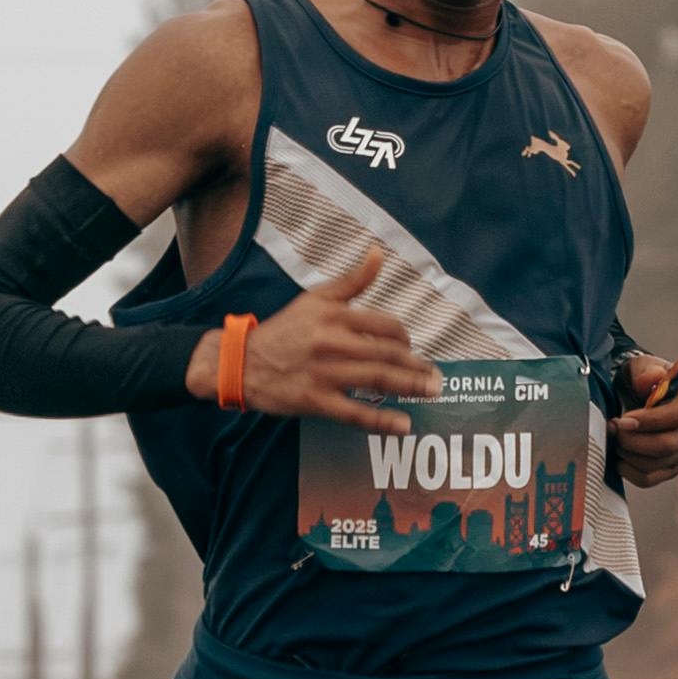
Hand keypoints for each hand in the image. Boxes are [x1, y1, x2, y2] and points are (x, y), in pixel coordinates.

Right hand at [230, 252, 440, 431]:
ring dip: (411, 387)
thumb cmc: (284, 330)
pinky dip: (382, 421)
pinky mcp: (316, 402)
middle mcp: (332, 342)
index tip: (411, 348)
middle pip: (387, 354)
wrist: (242, 363)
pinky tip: (403, 425)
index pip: (385, 325)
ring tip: (432, 392)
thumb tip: (379, 253)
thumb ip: (351, 280)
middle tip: (435, 376)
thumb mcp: (315, 298)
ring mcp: (325, 374)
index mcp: (334, 315)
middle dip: (416, 365)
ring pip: (378, 380)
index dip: (405, 337)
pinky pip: (355, 413)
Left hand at [606, 347, 677, 490]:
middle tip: (612, 429)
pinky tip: (617, 456)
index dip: (653, 420)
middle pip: (671, 444)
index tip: (624, 419)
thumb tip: (652, 379)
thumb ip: (646, 371)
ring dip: (628, 454)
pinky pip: (649, 479)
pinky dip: (629, 471)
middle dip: (635, 441)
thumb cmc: (640, 380)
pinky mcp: (671, 468)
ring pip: (657, 463)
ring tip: (613, 438)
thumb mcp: (640, 367)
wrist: (637, 397)